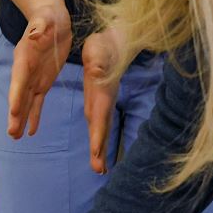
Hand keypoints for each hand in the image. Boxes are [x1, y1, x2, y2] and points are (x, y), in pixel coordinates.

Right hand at [7, 0, 72, 138]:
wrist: (52, 22)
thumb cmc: (47, 19)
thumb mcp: (44, 20)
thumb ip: (39, 28)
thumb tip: (35, 34)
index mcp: (24, 58)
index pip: (19, 80)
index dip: (16, 95)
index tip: (14, 111)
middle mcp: (24, 72)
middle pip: (18, 97)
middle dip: (15, 115)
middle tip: (12, 133)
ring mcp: (32, 80)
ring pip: (25, 104)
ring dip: (21, 120)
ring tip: (16, 137)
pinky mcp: (42, 84)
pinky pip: (37, 103)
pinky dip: (34, 117)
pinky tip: (31, 131)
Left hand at [81, 29, 123, 173]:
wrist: (116, 42)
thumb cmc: (105, 45)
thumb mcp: (98, 50)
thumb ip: (98, 61)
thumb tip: (97, 69)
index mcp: (102, 93)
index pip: (99, 116)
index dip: (98, 134)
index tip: (96, 152)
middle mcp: (104, 102)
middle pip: (102, 129)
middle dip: (101, 149)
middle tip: (99, 170)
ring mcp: (102, 103)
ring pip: (100, 130)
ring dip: (100, 149)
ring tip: (99, 169)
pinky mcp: (98, 103)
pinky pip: (97, 125)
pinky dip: (97, 140)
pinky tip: (96, 152)